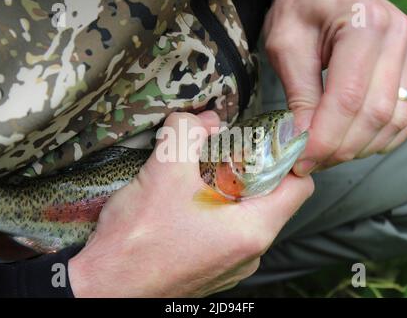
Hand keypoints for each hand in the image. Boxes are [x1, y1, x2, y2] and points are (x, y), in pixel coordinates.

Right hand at [68, 111, 313, 296]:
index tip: (261, 141)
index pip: (300, 185)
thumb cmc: (137, 238)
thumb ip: (187, 132)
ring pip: (246, 215)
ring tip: (197, 176)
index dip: (285, 156)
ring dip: (227, 190)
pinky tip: (186, 203)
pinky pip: (227, 233)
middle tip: (219, 151)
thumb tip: (204, 118)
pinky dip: (215, 211)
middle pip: (270, 198)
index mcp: (252, 230)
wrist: (106, 289)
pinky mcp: (213, 270)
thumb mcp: (163, 170)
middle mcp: (250, 253)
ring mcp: (232, 265)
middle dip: (247, 168)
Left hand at [264, 0, 406, 174]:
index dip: (324, 139)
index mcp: (363, 26)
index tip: (300, 161)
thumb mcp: (287, 45)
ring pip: (395, 122)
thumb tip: (305, 142)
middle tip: (309, 163)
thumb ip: (299, 94)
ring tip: (326, 154)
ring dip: (359, 148)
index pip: (348, 99)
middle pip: (375, 115)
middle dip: (339, 149)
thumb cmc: (300, 7)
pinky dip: (380, 139)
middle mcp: (396, 38)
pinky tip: (353, 142)